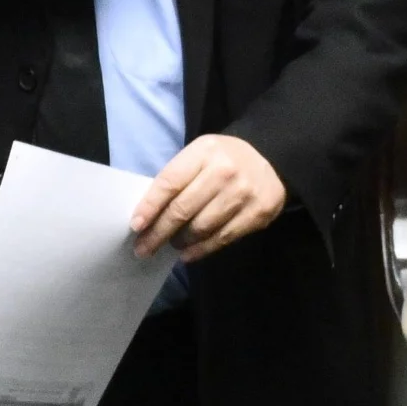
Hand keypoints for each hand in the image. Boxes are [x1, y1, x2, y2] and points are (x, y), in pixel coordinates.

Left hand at [131, 135, 286, 260]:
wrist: (270, 158)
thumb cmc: (223, 159)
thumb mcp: (199, 155)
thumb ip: (177, 178)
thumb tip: (148, 214)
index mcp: (205, 151)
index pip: (170, 182)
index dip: (150, 206)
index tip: (136, 226)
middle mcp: (225, 171)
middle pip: (183, 209)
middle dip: (158, 232)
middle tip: (143, 248)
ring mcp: (244, 193)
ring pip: (201, 227)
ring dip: (180, 241)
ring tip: (171, 244)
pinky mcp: (258, 213)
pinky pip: (222, 238)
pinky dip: (201, 249)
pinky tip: (188, 253)